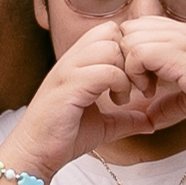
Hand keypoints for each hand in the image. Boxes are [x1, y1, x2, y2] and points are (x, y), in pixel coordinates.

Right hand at [9, 20, 158, 168]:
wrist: (34, 154)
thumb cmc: (63, 138)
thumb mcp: (103, 125)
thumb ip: (126, 119)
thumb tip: (151, 122)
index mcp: (78, 62)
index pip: (109, 31)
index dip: (129, 51)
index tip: (136, 80)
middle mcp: (71, 60)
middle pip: (111, 31)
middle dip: (130, 57)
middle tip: (135, 86)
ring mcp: (68, 71)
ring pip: (110, 47)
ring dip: (126, 71)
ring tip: (124, 96)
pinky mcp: (68, 87)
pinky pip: (106, 71)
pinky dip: (119, 85)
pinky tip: (117, 102)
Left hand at [115, 13, 185, 133]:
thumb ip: (168, 103)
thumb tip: (150, 118)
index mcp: (184, 35)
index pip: (140, 28)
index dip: (132, 53)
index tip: (142, 82)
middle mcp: (180, 31)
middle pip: (130, 29)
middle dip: (125, 58)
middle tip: (138, 87)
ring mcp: (179, 38)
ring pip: (129, 38)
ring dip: (129, 67)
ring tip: (145, 90)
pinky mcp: (178, 52)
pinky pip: (137, 51)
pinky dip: (136, 73)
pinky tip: (150, 92)